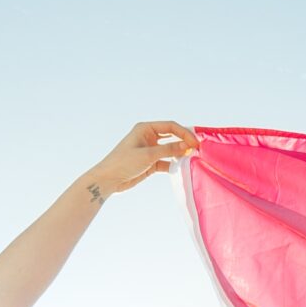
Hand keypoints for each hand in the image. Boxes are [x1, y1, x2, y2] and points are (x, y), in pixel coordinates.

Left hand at [83, 120, 199, 200]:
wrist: (108, 179)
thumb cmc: (124, 162)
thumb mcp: (148, 155)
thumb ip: (169, 150)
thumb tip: (187, 146)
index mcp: (146, 129)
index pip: (170, 127)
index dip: (184, 133)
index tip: (195, 142)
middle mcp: (148, 137)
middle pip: (172, 136)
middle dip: (184, 142)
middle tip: (197, 149)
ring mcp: (150, 150)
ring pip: (170, 149)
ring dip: (180, 153)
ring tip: (192, 158)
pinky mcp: (150, 163)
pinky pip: (166, 161)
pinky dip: (173, 164)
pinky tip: (181, 167)